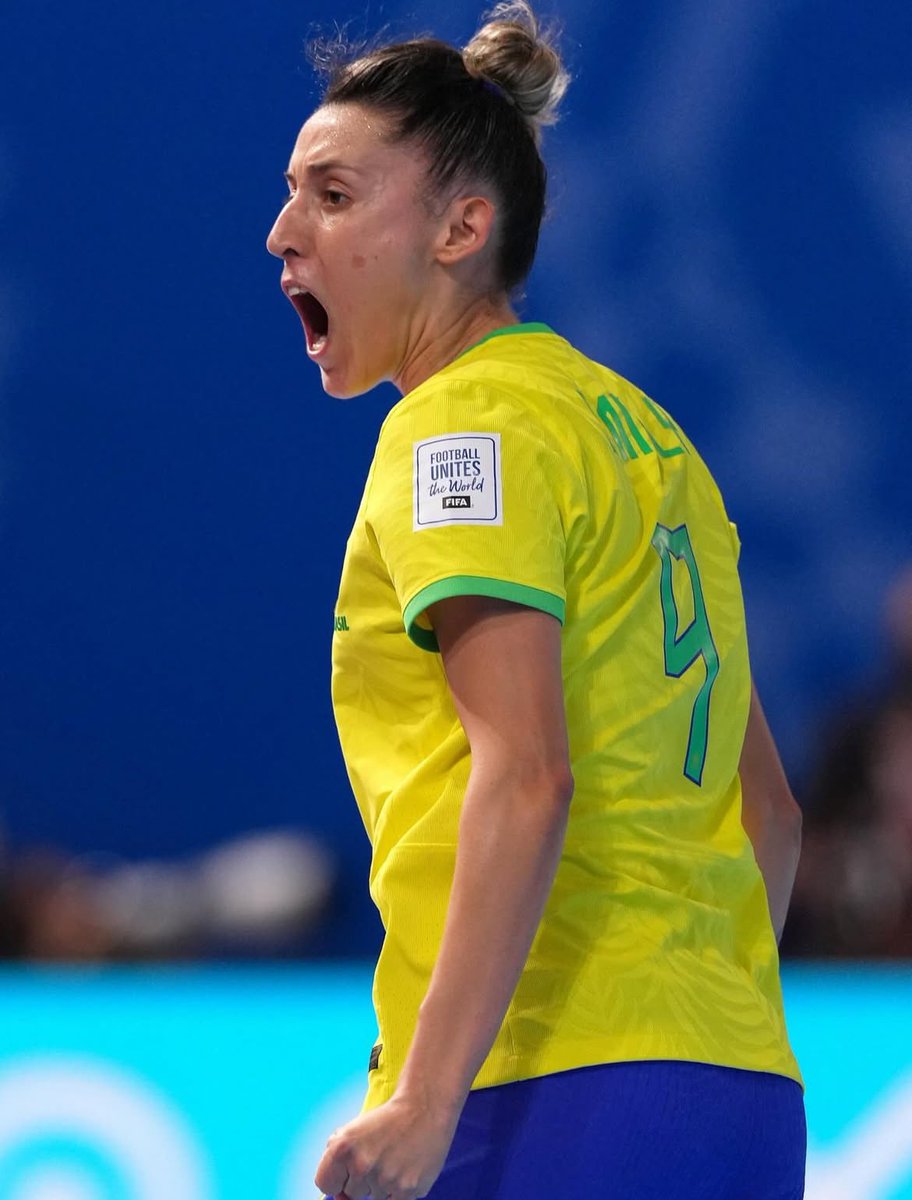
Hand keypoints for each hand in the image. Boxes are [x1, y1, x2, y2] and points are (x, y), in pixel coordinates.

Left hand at [314, 1091, 460, 1199]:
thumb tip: (337, 1195)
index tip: (348, 1169)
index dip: (337, 1177)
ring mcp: (384, 1180)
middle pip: (351, 1193)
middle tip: (378, 1156)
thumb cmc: (387, 1120)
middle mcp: (361, 1165)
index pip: (325, 1184)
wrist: (424, 1108)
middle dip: (362, 1179)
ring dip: (381, 1184)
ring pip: (373, 1197)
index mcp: (343, 1148)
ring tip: (394, 1158)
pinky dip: (397, 1190)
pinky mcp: (406, 1190)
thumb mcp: (353, 1129)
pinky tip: (403, 1168)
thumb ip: (336, 1159)